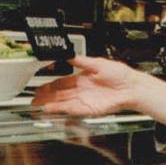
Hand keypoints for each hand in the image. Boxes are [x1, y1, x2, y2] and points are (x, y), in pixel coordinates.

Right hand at [31, 56, 165, 124]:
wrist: (131, 87)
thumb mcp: (97, 63)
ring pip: (63, 102)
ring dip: (50, 104)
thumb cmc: (120, 74)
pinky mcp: (89, 109)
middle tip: (33, 98)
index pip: (62, 82)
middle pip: (59, 94)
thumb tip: (69, 54)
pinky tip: (50, 108)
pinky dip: (60, 109)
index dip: (50, 85)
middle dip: (45, 96)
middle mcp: (82, 90)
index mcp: (82, 78)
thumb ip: (81, 61)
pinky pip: (71, 109)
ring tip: (38, 105)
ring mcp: (84, 100)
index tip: (40, 86)